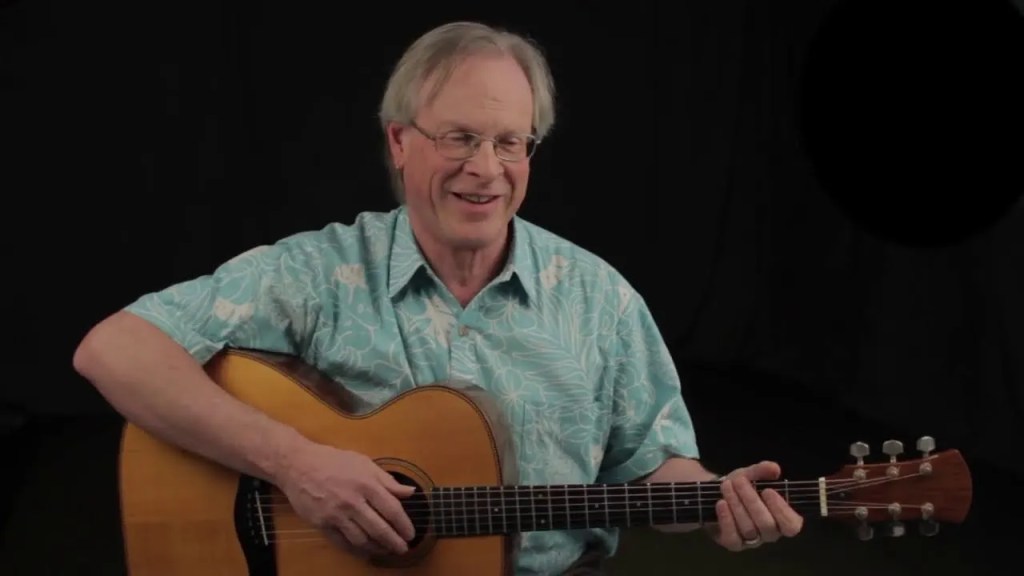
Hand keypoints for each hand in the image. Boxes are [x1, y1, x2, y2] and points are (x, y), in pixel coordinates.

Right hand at [277, 442, 416, 556]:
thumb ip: (388, 480)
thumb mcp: (364, 463)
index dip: (404, 525)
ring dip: (377, 548)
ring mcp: (336, 514)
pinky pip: (343, 543)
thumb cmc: (334, 461)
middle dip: (394, 542)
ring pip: (362, 540)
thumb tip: (410, 492)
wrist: (298, 465)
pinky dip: (356, 550)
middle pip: (379, 529)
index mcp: (366, 484)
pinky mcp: (322, 524)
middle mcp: (353, 501)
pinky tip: (365, 551)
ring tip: (386, 550)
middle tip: (403, 548)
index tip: (410, 533)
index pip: (392, 509)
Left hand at [707, 461, 802, 550]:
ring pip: (749, 529)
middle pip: (767, 525)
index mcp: (781, 519)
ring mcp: (751, 541)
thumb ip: (763, 471)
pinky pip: (732, 538)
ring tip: (726, 486)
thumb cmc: (741, 487)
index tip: (768, 490)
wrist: (716, 495)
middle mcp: (769, 534)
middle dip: (752, 500)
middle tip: (739, 481)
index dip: (782, 510)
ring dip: (736, 504)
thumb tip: (774, 468)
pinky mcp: (733, 543)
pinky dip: (726, 519)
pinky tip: (721, 503)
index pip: (792, 525)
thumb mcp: (751, 475)